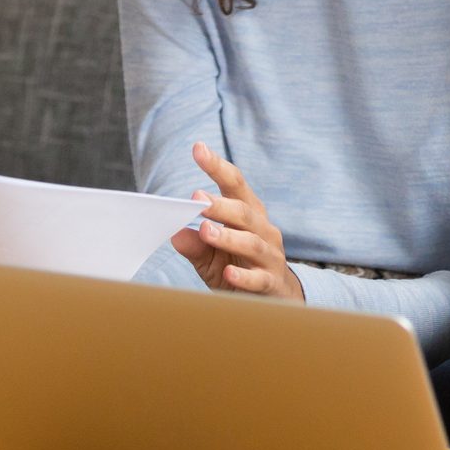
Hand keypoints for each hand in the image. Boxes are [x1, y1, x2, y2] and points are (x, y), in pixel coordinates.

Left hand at [170, 142, 304, 300]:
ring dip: (229, 236)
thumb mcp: (211, 257)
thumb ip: (196, 245)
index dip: (217, 166)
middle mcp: (263, 230)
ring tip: (207, 231)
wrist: (274, 301)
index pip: (235, 185)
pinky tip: (230, 273)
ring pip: (252, 242)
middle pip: (244, 212)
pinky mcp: (271, 283)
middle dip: (220, 205)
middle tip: (196, 199)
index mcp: (249, 215)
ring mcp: (270, 257)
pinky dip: (244, 276)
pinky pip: (258, 279)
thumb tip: (175, 233)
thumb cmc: (238, 269)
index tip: (198, 148)